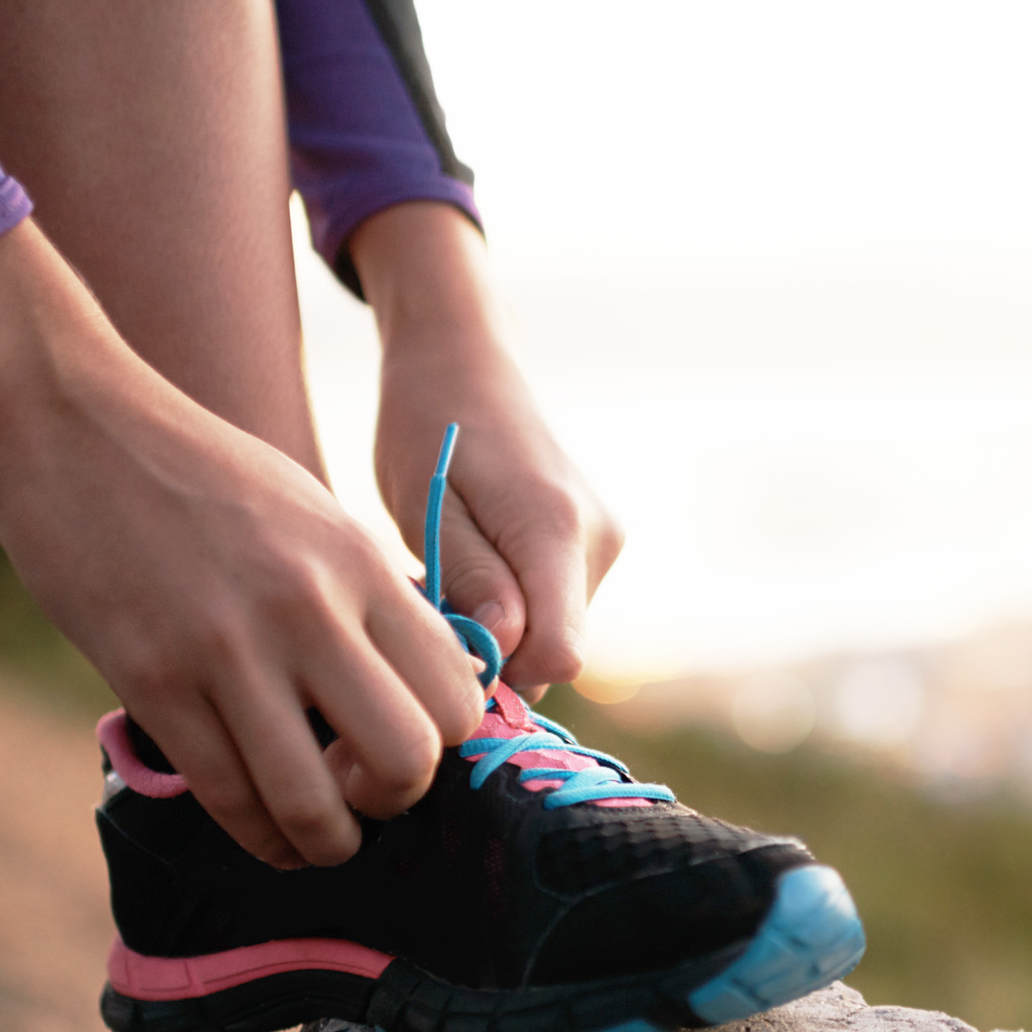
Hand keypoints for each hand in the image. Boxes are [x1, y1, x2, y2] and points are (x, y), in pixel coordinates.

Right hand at [0, 222, 487, 867]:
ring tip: (318, 840)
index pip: (457, 690)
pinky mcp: (152, 678)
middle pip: (408, 756)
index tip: (410, 749)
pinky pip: (226, 792)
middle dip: (396, 800)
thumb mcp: (314, 515)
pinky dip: (255, 833)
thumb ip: (367, 596)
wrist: (69, 420)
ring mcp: (230, 648)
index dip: (446, 744)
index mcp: (362, 564)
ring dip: (325, 841)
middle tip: (365, 799)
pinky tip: (263, 834)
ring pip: (313, 799)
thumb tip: (418, 683)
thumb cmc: (199, 473)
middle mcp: (311, 608)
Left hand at [352, 202, 623, 695]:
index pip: (560, 655)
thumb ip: (468, 577)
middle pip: (554, 653)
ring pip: (552, 634)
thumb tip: (505, 650)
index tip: (441, 642)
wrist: (466, 360)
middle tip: (430, 602)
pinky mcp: (599, 546)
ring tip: (450, 570)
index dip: (499, 671)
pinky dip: (513, 606)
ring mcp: (605, 545)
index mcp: (555, 529)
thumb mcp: (426, 502)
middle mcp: (599, 541)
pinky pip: (555, 609)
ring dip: (499, 627)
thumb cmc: (430, 424)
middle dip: (492, 650)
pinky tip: (475, 563)